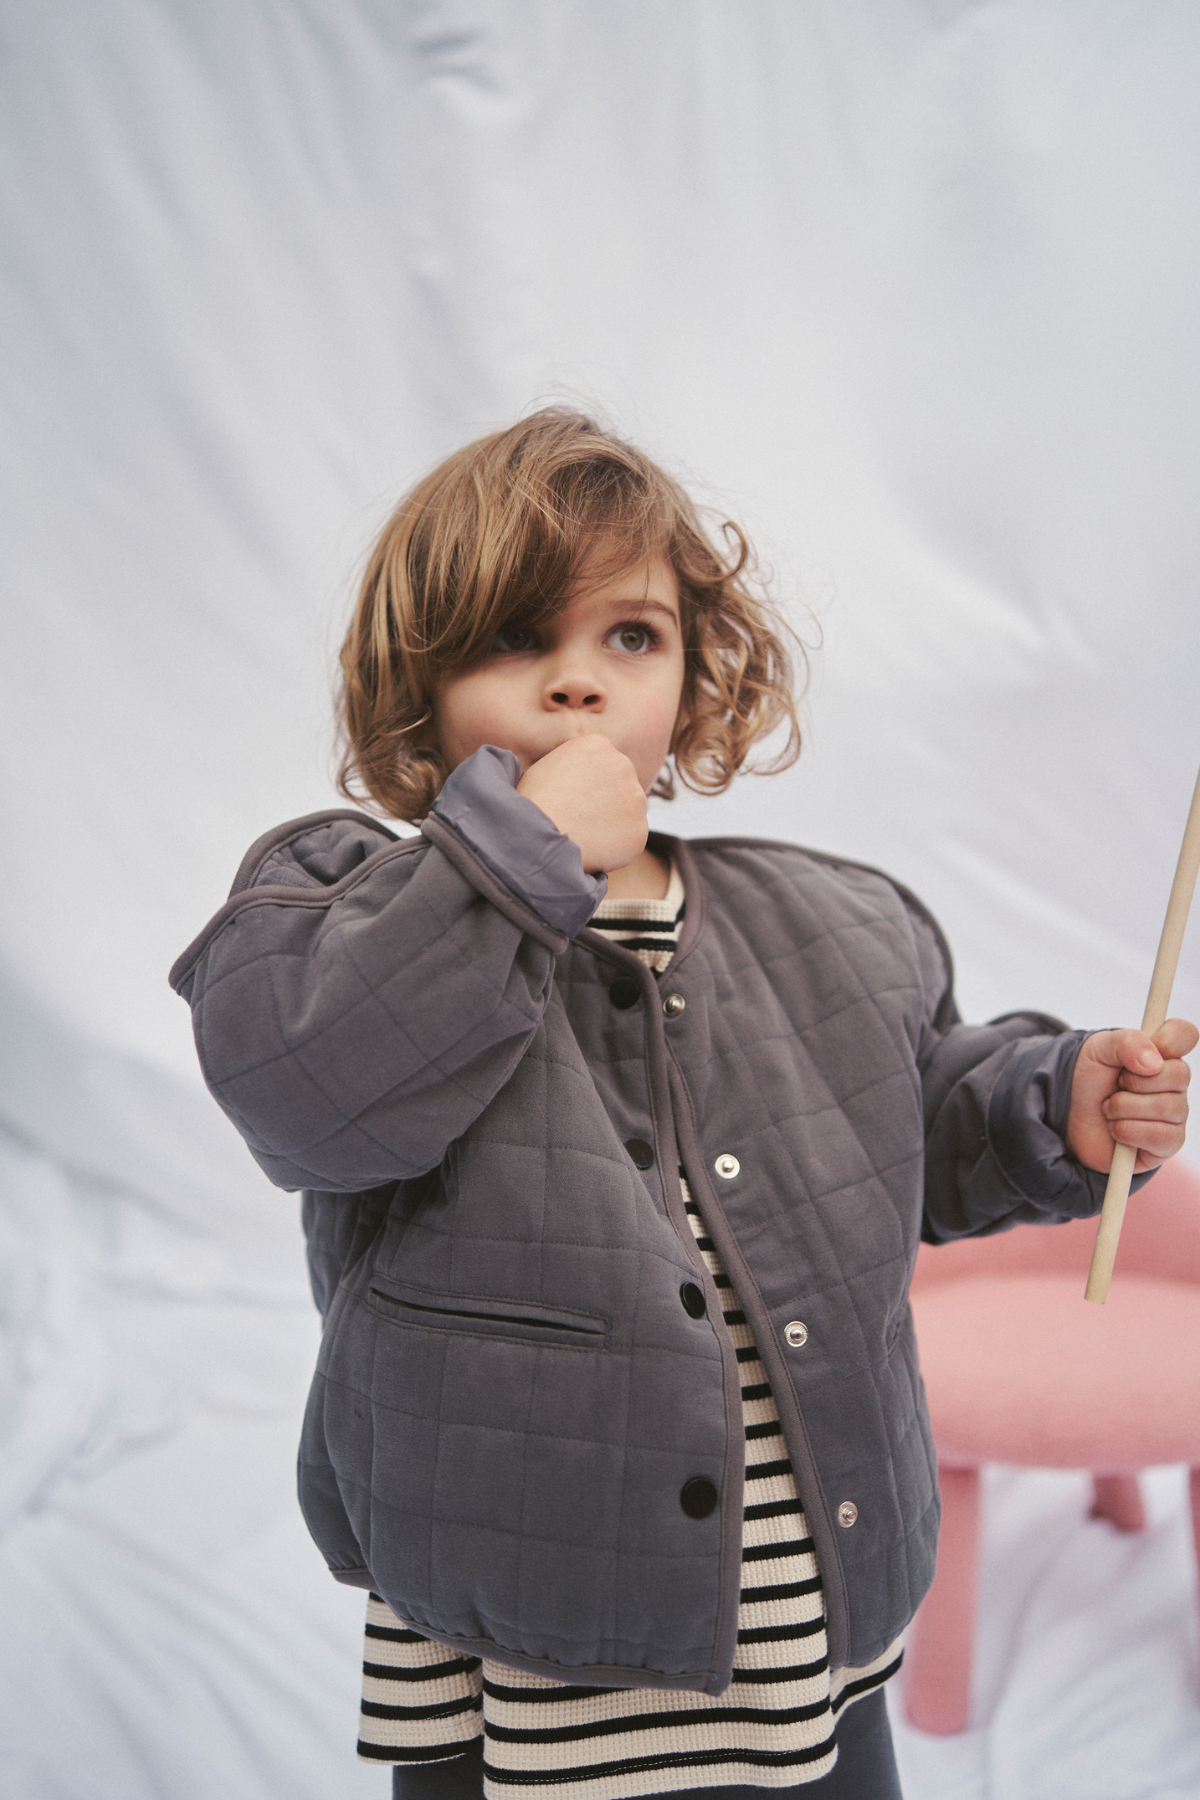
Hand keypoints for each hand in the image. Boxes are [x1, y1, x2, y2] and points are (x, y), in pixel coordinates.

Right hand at [517, 735, 648, 873]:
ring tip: (583, 835)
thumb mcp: (546, 767)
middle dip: (605, 801)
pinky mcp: (640, 829)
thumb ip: (572, 766)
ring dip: (612, 824)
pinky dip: (616, 847)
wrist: (537, 835)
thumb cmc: (532, 803)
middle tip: (580, 819)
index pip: (603, 764)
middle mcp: (623, 765)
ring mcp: (635, 798)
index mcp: (598, 745)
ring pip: (627, 813)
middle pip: (620, 786)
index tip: (573, 798)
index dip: (588, 785)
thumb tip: (577, 777)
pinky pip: (629, 839)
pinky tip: (592, 849)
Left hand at [1065, 1018, 1197, 1172]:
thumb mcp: (1097, 1050)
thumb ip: (1126, 1043)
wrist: (1069, 1117)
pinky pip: (1162, 1137)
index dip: (1169, 1039)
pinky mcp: (1167, 1143)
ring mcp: (1174, 1114)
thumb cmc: (1089, 1080)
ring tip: (1109, 1108)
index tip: (1147, 1047)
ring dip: (1124, 1107)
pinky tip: (1116, 1129)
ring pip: (1168, 1107)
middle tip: (1116, 1085)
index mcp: (1161, 1052)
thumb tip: (1154, 1063)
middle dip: (1135, 1081)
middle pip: (1180, 1074)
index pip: (1185, 1034)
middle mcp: (1174, 1083)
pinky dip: (1129, 1132)